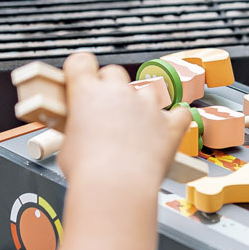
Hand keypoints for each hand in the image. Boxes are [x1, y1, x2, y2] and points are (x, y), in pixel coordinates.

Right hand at [56, 54, 191, 199]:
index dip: (80, 70)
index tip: (81, 80)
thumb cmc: (87, 172)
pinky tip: (167, 129)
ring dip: (142, 103)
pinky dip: (176, 119)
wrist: (116, 187)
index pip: (80, 61)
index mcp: (86, 92)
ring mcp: (147, 105)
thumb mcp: (67, 145)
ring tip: (135, 128)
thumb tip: (81, 132)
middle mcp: (118, 92)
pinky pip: (181, 112)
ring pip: (147, 89)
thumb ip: (77, 129)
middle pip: (113, 72)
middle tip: (106, 112)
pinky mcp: (169, 123)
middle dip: (110, 88)